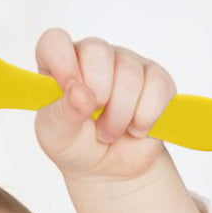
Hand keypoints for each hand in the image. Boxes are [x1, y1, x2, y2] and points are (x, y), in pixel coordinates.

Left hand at [33, 28, 176, 184]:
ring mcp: (127, 64)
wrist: (109, 170)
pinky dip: (145, 117)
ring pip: (129, 75)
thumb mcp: (57, 136)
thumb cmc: (76, 146)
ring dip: (119, 116)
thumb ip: (62, 113)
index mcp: (60, 65)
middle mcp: (94, 58)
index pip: (55, 42)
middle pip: (97, 52)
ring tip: (110, 132)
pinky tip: (136, 128)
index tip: (68, 87)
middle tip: (93, 121)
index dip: (61, 60)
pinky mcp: (157, 80)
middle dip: (97, 96)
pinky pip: (157, 88)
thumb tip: (80, 93)